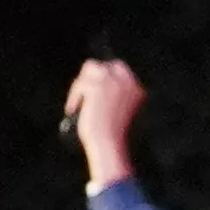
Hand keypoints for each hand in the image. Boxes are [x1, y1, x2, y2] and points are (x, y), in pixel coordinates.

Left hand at [63, 53, 146, 191]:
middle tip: (82, 93)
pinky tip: (72, 108)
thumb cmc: (113, 136)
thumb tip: (93, 85)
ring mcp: (112, 81)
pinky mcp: (97, 86)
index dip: (103, 75)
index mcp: (136, 88)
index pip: (118, 68)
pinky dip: (74, 96)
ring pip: (90, 69)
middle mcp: (127, 80)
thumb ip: (112, 95)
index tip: (93, 87)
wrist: (108, 144)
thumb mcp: (118, 111)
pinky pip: (80, 83)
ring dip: (81, 85)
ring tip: (77, 102)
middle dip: (90, 77)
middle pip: (103, 65)